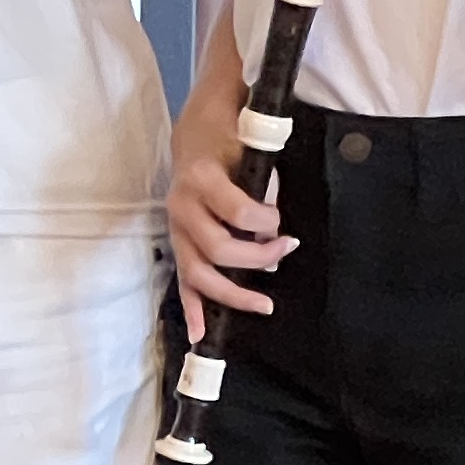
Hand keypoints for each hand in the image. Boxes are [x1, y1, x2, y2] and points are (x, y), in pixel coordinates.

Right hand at [165, 98, 292, 340]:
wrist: (197, 132)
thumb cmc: (229, 135)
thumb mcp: (250, 142)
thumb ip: (264, 173)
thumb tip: (276, 209)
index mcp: (201, 179)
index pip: (238, 213)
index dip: (266, 222)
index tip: (281, 220)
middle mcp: (183, 208)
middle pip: (218, 250)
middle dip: (258, 258)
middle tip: (287, 249)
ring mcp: (177, 228)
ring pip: (198, 273)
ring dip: (231, 294)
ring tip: (265, 304)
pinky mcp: (179, 242)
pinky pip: (183, 280)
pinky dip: (192, 307)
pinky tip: (200, 333)